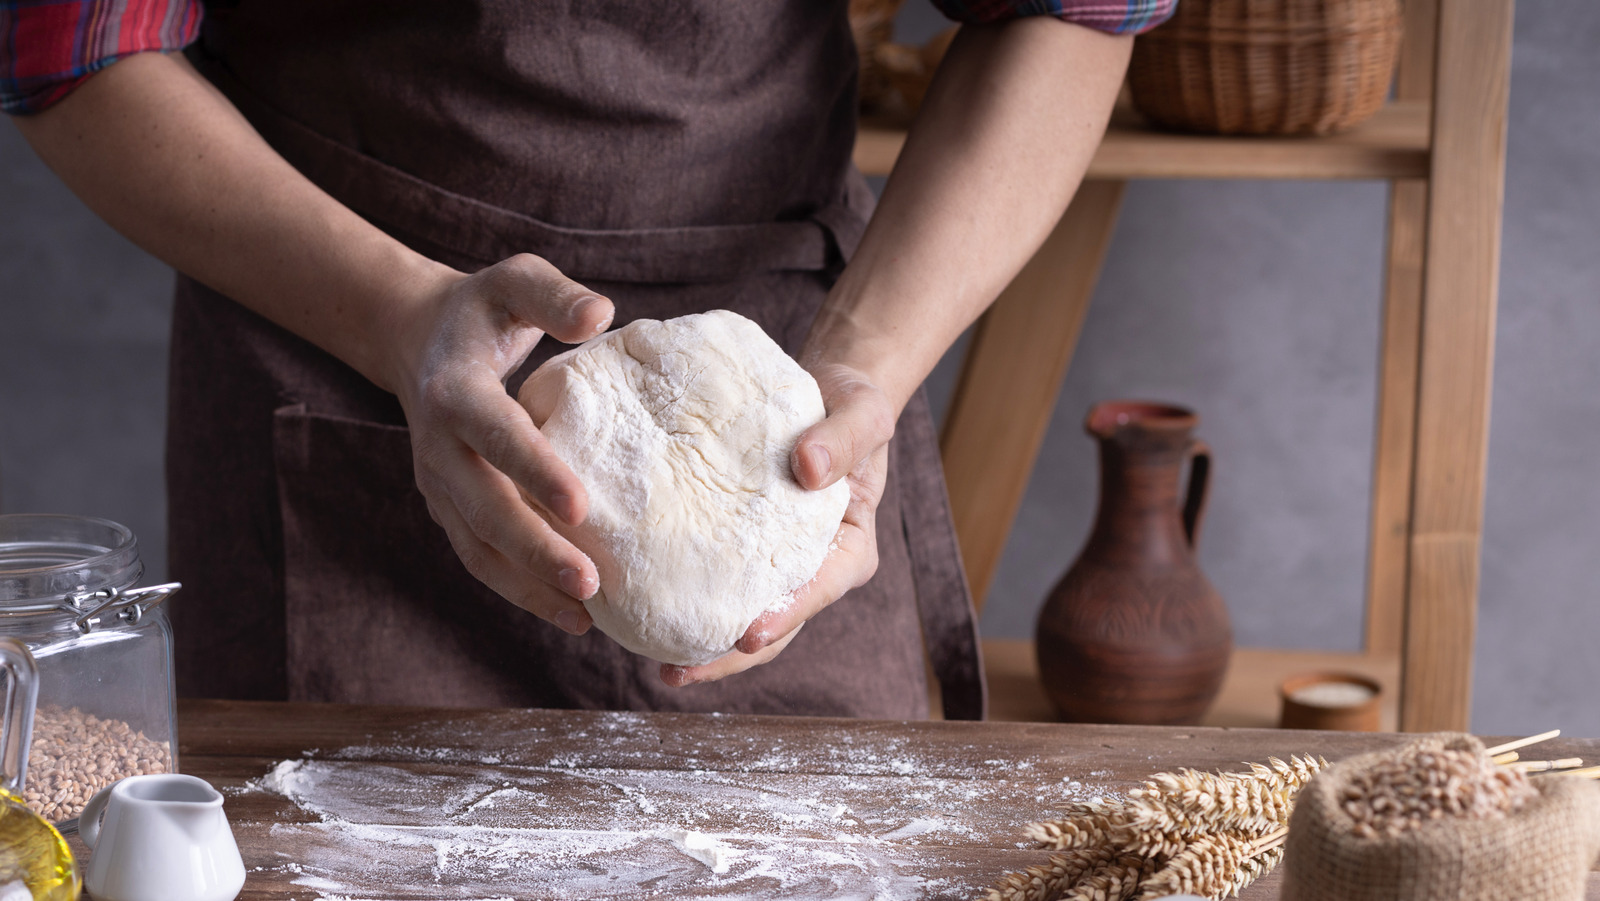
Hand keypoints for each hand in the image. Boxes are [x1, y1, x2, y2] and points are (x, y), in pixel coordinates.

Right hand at [387, 254, 614, 633]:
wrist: (418, 340)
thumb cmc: (485, 310)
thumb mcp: (513, 281)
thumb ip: (553, 296)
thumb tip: (600, 314)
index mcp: (456, 391)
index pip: (495, 435)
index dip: (534, 470)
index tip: (581, 506)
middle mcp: (439, 445)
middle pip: (484, 508)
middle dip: (536, 550)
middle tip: (591, 583)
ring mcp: (439, 484)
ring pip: (479, 546)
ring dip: (528, 586)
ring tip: (586, 615)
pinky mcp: (449, 509)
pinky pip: (480, 558)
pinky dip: (520, 591)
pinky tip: (572, 616)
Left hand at [660, 361, 894, 685]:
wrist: (829, 393)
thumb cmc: (852, 404)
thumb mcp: (864, 412)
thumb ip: (845, 437)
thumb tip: (808, 468)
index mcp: (850, 547)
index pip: (821, 589)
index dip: (786, 616)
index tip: (749, 634)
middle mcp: (816, 567)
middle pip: (776, 626)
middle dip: (729, 656)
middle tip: (678, 673)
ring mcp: (779, 565)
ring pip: (744, 616)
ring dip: (705, 646)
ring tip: (658, 669)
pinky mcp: (747, 551)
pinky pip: (720, 580)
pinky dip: (690, 600)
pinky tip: (646, 613)